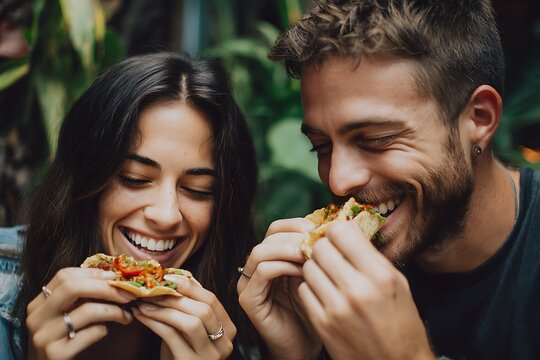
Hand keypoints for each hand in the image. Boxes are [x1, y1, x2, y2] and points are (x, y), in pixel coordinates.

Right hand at [26, 268, 135, 359]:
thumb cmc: (65, 341)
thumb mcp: (65, 316)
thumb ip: (79, 298)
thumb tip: (111, 276)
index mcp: (38, 304)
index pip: (64, 275)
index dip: (92, 273)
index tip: (114, 277)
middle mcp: (36, 318)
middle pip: (73, 287)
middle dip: (106, 288)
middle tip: (127, 294)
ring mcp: (44, 337)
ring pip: (88, 310)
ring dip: (114, 311)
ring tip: (126, 315)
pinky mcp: (57, 354)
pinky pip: (92, 332)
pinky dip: (105, 329)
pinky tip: (106, 331)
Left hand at [132, 274, 235, 359]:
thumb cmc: (182, 353)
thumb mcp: (189, 328)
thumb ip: (189, 305)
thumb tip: (179, 276)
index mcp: (227, 330)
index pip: (213, 301)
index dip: (190, 287)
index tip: (169, 277)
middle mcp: (223, 344)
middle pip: (203, 310)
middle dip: (176, 297)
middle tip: (153, 289)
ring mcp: (209, 357)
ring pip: (190, 323)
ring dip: (164, 309)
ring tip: (144, 302)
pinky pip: (172, 337)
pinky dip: (154, 322)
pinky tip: (141, 316)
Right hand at [237, 218, 321, 359]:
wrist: (305, 346)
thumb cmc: (314, 310)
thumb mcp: (316, 274)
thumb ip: (315, 252)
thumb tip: (331, 226)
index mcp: (271, 258)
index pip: (276, 228)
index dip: (296, 224)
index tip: (319, 230)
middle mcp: (255, 267)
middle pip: (269, 236)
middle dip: (295, 236)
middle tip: (316, 243)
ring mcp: (248, 283)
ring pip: (261, 251)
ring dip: (289, 249)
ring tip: (310, 256)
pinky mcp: (248, 299)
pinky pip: (263, 272)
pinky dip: (284, 266)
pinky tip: (303, 272)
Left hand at [298, 221, 433, 359]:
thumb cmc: (400, 321)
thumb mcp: (396, 282)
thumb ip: (369, 255)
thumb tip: (345, 229)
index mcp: (380, 275)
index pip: (341, 232)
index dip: (337, 231)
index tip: (340, 237)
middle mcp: (357, 290)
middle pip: (320, 248)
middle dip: (324, 248)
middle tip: (332, 256)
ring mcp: (336, 308)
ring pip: (308, 267)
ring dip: (316, 268)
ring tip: (329, 276)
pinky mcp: (322, 324)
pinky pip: (303, 290)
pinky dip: (311, 289)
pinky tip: (324, 294)